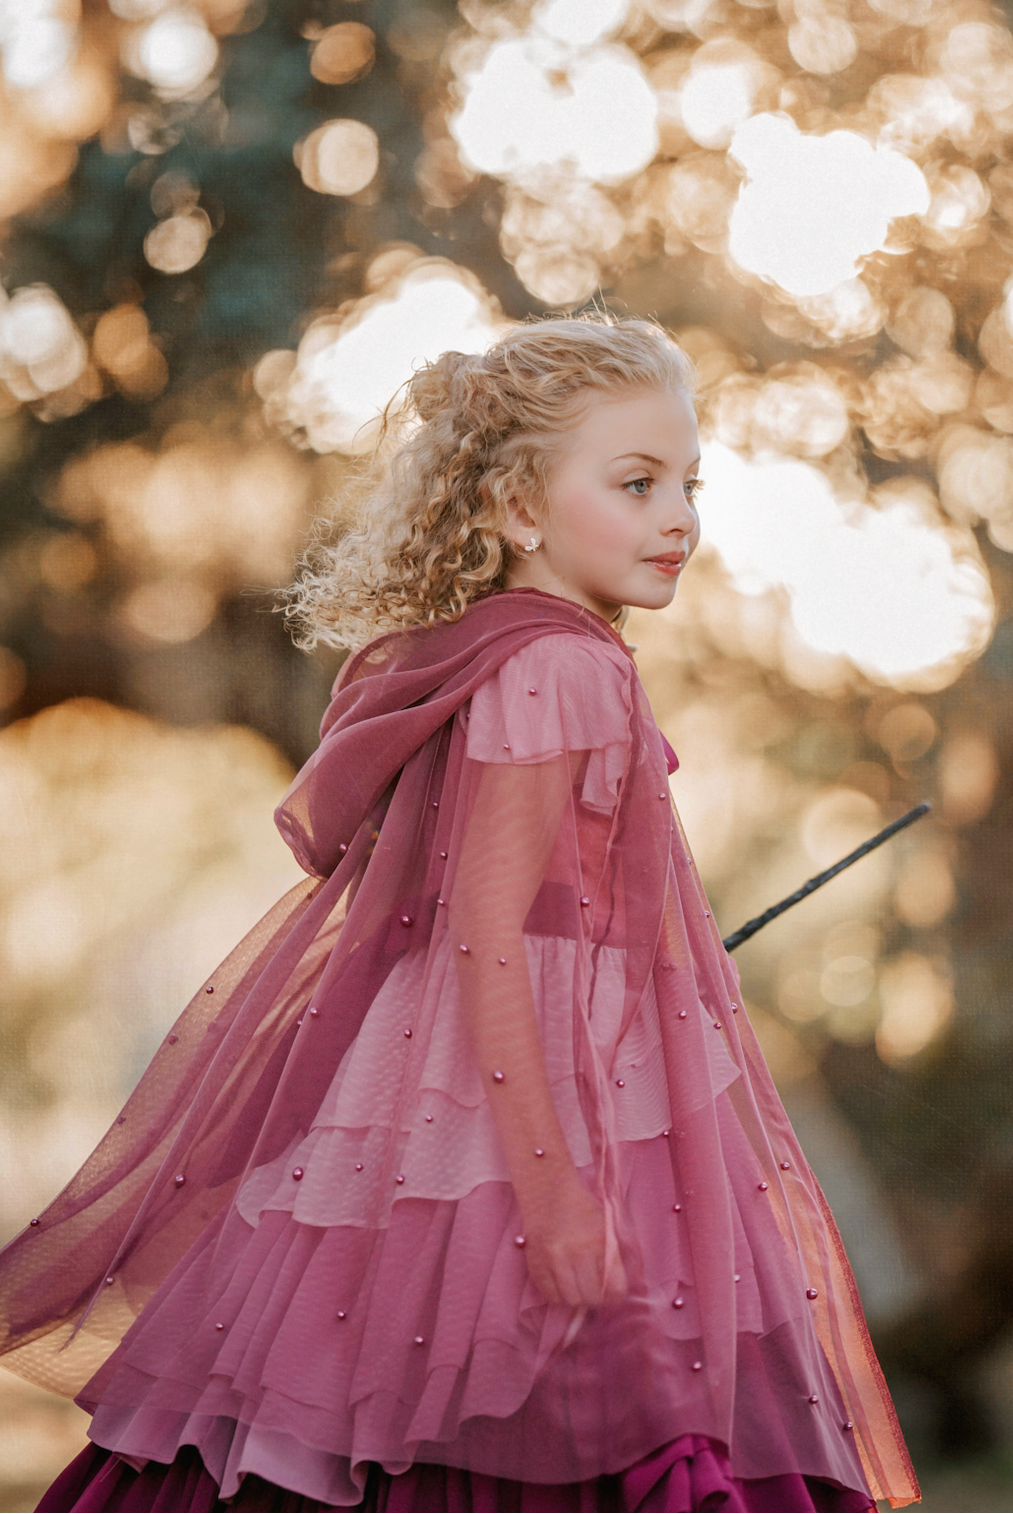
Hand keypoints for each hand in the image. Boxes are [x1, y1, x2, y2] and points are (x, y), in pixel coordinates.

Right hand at [520, 1179, 628, 1306]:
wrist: (548, 1193)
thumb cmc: (582, 1210)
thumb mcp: (606, 1229)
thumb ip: (613, 1259)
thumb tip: (615, 1292)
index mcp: (600, 1244)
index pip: (616, 1289)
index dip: (616, 1296)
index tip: (612, 1293)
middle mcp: (577, 1254)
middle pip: (592, 1298)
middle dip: (595, 1297)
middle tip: (592, 1289)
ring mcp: (554, 1260)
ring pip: (571, 1301)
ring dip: (576, 1298)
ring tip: (576, 1287)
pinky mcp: (536, 1264)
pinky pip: (549, 1296)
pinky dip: (557, 1295)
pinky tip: (560, 1284)